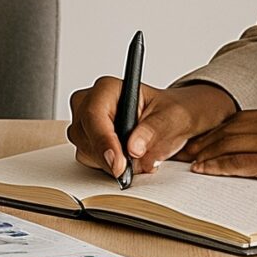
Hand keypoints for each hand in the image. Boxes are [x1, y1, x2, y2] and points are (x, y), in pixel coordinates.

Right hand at [67, 77, 236, 176]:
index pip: (94, 115)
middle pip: (85, 135)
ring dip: (109, 163)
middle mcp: (90, 102)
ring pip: (85, 151)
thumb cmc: (170, 113)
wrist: (170, 121)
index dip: (104, 141)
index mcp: (108, 88)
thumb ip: (153, 130)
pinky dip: (108, 166)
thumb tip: (134, 148)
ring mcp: (85, 122)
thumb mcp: (172, 118)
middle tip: (134, 167)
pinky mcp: (87, 140)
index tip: (118, 165)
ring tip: (136, 158)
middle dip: (109, 157)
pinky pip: (89, 160)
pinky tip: (126, 160)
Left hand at [175, 109, 256, 191]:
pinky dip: (217, 165)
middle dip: (198, 140)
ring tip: (184, 160)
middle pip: (223, 130)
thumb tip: (256, 151)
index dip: (208, 130)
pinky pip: (239, 162)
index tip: (191, 138)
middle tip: (178, 150)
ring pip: (225, 144)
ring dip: (201, 153)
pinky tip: (203, 169)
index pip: (232, 121)